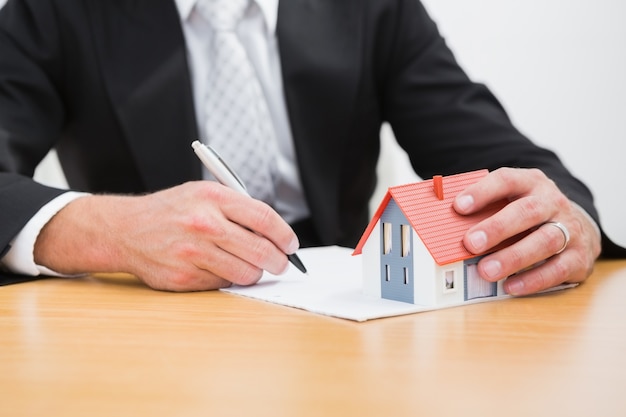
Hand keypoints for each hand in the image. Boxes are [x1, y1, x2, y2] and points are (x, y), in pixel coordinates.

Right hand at [34, 181, 299, 290]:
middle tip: (280, 263)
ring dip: (255, 272)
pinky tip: (218, 267)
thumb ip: (238, 209)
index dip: (285, 235)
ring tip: (249, 265)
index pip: (264, 219)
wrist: (125, 230)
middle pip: (261, 250)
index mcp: (213, 197)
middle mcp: (204, 224)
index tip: (291, 244)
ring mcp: (193, 253)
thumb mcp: (203, 194)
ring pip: (247, 273)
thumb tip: (275, 233)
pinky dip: (228, 279)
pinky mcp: (185, 277)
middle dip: (278, 261)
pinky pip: (224, 284)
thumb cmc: (170, 211)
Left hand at [453, 167, 600, 295]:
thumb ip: (483, 207)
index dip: (482, 192)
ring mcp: (569, 229)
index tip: (458, 206)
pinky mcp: (578, 257)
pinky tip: (510, 286)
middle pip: (527, 212)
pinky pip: (557, 269)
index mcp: (530, 183)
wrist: (578, 227)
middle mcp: (552, 203)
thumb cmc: (529, 215)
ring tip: (486, 270)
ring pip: (545, 241)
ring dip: (513, 257)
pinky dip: (533, 279)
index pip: (506, 180)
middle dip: (497, 228)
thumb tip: (442, 219)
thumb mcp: (510, 201)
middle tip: (470, 243)